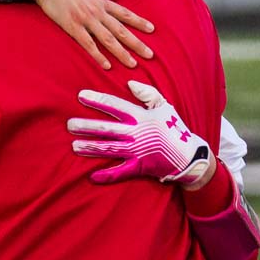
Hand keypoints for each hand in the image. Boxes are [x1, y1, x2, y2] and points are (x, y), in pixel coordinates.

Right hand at [35, 0, 153, 69]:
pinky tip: (107, 65)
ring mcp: (86, 20)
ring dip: (122, 53)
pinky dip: (98, 55)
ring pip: (108, 39)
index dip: (139, 22)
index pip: (124, 13)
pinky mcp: (73, 27)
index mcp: (101, 0)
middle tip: (150, 55)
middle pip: (121, 30)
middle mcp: (97, 11)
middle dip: (136, 43)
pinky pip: (88, 44)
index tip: (151, 30)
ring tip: (133, 63)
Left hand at [67, 80, 212, 187]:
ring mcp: (137, 151)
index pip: (114, 106)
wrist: (189, 156)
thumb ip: (147, 93)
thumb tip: (129, 83)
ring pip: (108, 148)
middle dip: (86, 126)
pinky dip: (106, 175)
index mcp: (140, 117)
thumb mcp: (164, 106)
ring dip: (90, 147)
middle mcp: (136, 134)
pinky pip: (120, 172)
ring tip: (74, 146)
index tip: (81, 96)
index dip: (97, 100)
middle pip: (106, 128)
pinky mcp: (139, 167)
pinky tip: (92, 176)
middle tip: (70, 125)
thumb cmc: (174, 128)